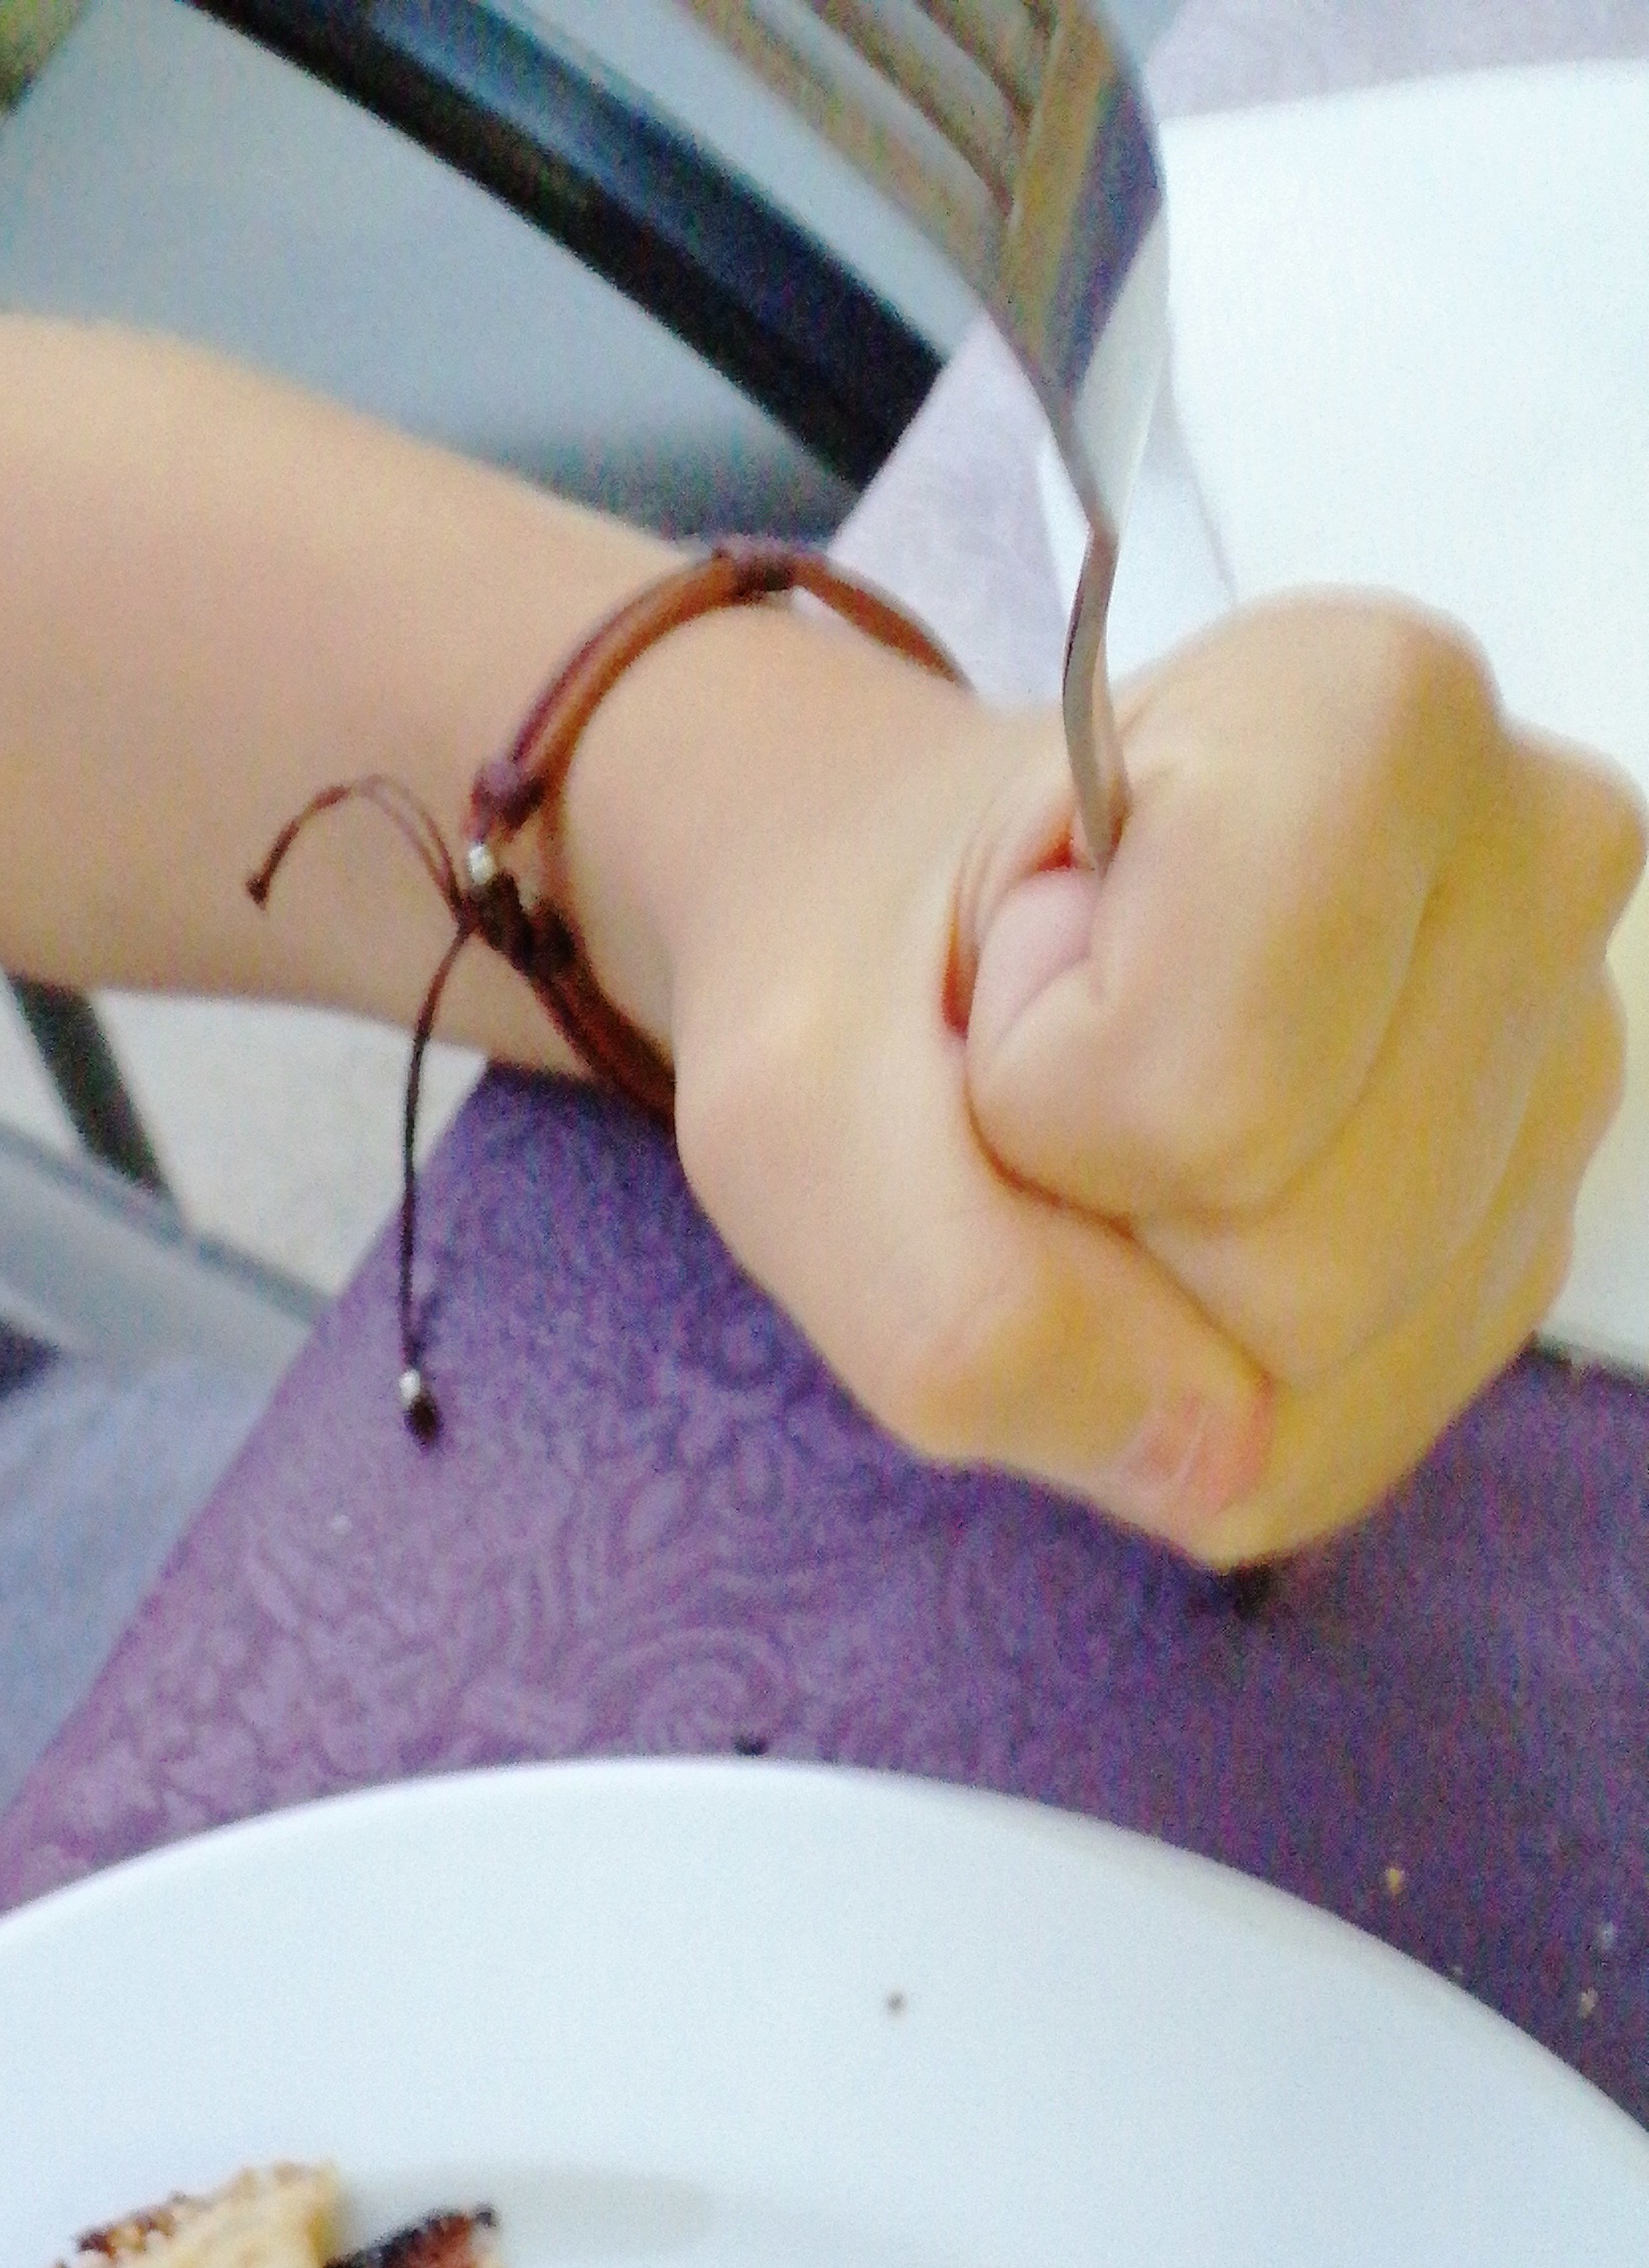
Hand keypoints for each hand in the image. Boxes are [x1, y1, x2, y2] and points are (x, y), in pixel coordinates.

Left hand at [622, 593, 1641, 1562]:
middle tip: (1058, 1083)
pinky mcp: (1535, 1227)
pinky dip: (1210, 1390)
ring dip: (1155, 1313)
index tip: (1011, 985)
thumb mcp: (795, 1120)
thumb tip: (1217, 1462)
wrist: (917, 956)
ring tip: (1121, 1137)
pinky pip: (1349, 1434)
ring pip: (1342, 1368)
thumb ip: (959, 1308)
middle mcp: (1538, 856)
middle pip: (1306, 1265)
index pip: (1205, 1101)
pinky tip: (1188, 1224)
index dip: (1034, 1104)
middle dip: (1107, 1225)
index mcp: (1367, 712)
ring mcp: (1566, 1056)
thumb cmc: (865, 994)